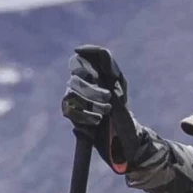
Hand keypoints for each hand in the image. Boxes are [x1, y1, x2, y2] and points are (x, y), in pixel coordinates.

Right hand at [63, 46, 142, 170]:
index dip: (83, 54)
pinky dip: (84, 115)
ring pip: (72, 92)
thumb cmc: (123, 113)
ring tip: (106, 112)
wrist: (123, 141)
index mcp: (94, 76)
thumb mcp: (121, 88)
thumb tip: (103, 51)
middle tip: (107, 98)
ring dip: (91, 103)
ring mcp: (74, 100)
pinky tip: (96, 122)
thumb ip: (111, 69)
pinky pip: (69, 109)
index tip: (81, 53)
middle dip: (92, 87)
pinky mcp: (71, 116)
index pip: (81, 58)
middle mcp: (81, 85)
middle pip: (76, 75)